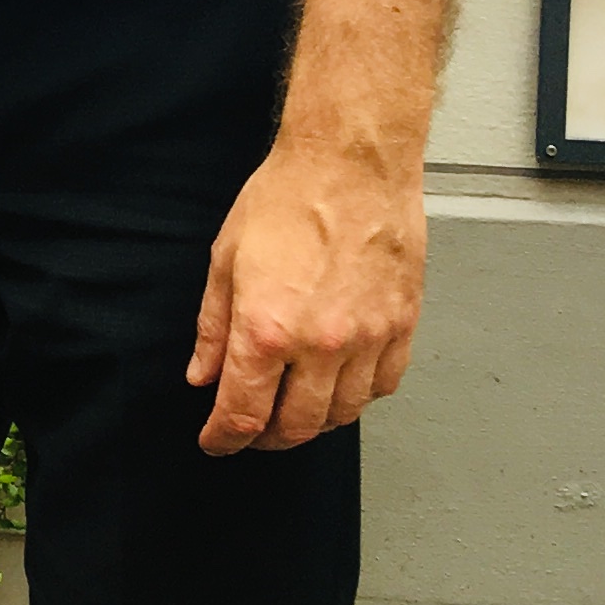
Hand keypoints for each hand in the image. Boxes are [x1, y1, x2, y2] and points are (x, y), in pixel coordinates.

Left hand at [187, 133, 423, 453]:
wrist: (350, 163)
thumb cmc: (288, 197)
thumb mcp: (225, 260)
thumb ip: (212, 328)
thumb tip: (203, 375)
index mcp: (266, 329)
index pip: (243, 414)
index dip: (224, 438)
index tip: (217, 442)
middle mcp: (320, 344)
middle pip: (296, 427)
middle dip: (267, 439)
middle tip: (253, 432)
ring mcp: (367, 338)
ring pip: (343, 414)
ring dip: (314, 422)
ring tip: (295, 410)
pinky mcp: (401, 325)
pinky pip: (383, 385)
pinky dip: (359, 396)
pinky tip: (341, 385)